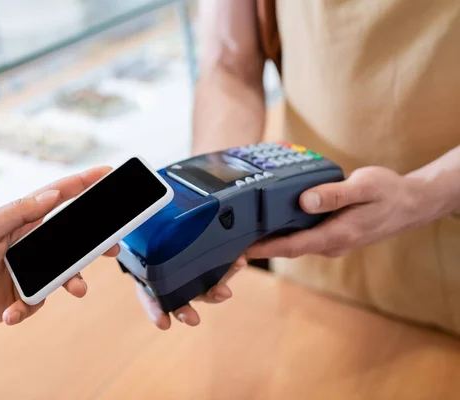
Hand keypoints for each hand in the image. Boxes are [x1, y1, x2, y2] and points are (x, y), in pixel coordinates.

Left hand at [0, 167, 119, 336]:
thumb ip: (17, 212)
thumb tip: (50, 194)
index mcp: (21, 221)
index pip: (57, 197)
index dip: (83, 183)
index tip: (106, 173)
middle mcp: (30, 243)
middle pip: (72, 237)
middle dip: (95, 242)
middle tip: (114, 246)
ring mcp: (30, 270)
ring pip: (65, 272)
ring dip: (73, 281)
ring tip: (77, 289)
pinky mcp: (26, 295)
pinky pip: (40, 300)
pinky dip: (28, 308)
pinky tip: (11, 312)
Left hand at [135, 166, 426, 329]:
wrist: (410, 204)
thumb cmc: (388, 194)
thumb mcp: (364, 187)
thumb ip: (334, 195)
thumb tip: (304, 201)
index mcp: (333, 235)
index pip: (288, 246)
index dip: (259, 249)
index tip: (233, 252)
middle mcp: (326, 243)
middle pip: (282, 250)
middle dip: (252, 251)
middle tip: (220, 250)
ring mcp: (326, 240)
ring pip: (288, 244)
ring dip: (262, 243)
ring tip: (231, 238)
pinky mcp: (326, 233)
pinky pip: (297, 236)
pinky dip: (277, 234)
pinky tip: (262, 224)